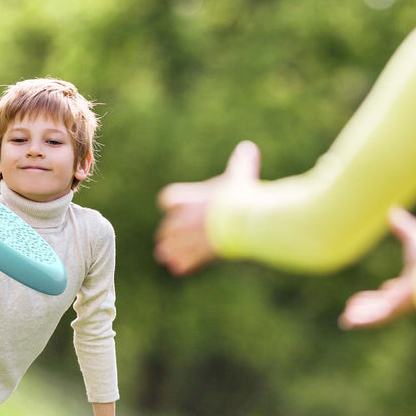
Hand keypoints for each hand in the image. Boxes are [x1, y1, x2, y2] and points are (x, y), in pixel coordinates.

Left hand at [154, 141, 260, 275]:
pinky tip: (178, 269)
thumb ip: (242, 162)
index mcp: (189, 199)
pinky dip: (181, 265)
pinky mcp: (198, 255)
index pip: (168, 199)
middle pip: (167, 227)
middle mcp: (184, 219)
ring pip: (171, 247)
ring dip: (169, 251)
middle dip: (169, 232)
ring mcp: (189, 239)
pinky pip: (183, 263)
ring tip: (165, 256)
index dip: (172, 203)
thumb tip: (249, 147)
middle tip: (168, 236)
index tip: (175, 205)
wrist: (243, 219)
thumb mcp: (241, 174)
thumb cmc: (241, 195)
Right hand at [339, 207, 415, 329]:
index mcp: (410, 285)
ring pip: (375, 315)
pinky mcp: (393, 312)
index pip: (396, 292)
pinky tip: (348, 321)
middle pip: (383, 305)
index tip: (383, 290)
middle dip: (368, 307)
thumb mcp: (415, 236)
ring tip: (345, 320)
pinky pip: (373, 319)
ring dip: (360, 316)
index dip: (387, 293)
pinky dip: (360, 320)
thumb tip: (393, 210)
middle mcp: (403, 299)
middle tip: (352, 308)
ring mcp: (398, 308)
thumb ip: (403, 226)